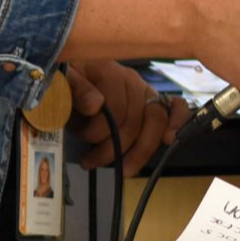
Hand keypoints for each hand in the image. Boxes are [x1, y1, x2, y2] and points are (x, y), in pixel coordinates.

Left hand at [65, 60, 189, 174]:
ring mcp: (143, 89)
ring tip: (122, 169)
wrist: (69, 76)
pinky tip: (170, 139)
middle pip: (134, 120)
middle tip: (90, 161)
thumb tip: (96, 106)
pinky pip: (174, 106)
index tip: (79, 139)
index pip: (114, 108)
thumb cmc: (64, 82)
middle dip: (114, 147)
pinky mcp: (151, 100)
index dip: (97, 131)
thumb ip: (74, 90)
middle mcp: (131, 79)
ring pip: (155, 121)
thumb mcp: (61, 82)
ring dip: (139, 151)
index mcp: (108, 71)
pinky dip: (178, 121)